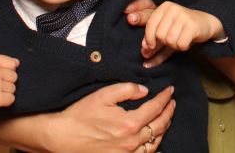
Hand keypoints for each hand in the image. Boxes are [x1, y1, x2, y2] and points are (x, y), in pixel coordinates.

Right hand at [40, 83, 174, 152]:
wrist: (62, 137)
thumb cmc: (81, 115)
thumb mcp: (104, 95)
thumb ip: (127, 89)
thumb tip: (145, 91)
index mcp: (129, 123)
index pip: (155, 108)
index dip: (165, 98)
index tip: (170, 91)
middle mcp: (131, 142)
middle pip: (159, 126)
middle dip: (168, 112)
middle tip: (172, 102)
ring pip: (155, 143)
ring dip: (164, 129)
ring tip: (166, 118)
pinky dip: (153, 146)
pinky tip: (155, 139)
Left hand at [142, 2, 222, 64]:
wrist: (206, 24)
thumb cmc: (182, 29)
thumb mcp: (167, 34)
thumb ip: (154, 44)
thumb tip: (144, 55)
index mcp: (164, 7)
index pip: (150, 24)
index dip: (148, 39)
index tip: (150, 47)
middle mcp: (173, 8)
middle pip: (160, 35)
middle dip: (165, 43)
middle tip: (174, 40)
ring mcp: (183, 15)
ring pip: (170, 41)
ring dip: (175, 46)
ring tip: (181, 39)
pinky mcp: (192, 25)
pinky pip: (181, 44)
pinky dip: (183, 47)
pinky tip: (188, 41)